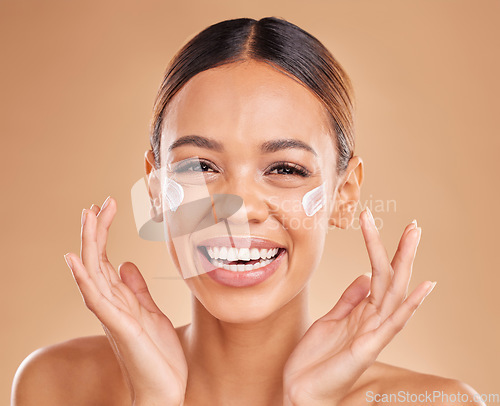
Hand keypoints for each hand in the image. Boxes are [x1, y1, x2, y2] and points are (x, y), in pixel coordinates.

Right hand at [63, 197, 187, 405]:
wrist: (164, 389)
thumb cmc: (157, 354)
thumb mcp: (150, 312)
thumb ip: (136, 290)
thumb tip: (126, 265)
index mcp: (119, 298)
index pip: (105, 259)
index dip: (103, 233)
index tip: (106, 207)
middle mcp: (111, 303)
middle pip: (97, 259)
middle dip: (96, 230)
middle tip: (98, 203)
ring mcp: (113, 314)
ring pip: (93, 272)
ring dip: (89, 244)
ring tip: (87, 217)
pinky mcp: (120, 326)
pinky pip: (98, 299)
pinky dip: (85, 278)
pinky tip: (76, 260)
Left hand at [282, 208, 435, 405]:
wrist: (301, 387)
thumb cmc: (316, 357)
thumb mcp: (332, 319)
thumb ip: (350, 299)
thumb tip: (364, 274)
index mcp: (363, 311)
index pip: (377, 274)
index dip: (380, 248)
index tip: (377, 223)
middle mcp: (372, 319)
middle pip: (391, 279)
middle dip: (401, 251)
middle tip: (413, 225)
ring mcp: (373, 333)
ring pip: (393, 292)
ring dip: (404, 263)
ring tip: (413, 238)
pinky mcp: (368, 348)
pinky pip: (391, 323)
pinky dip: (408, 305)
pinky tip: (421, 288)